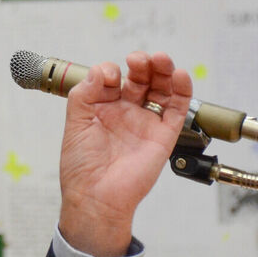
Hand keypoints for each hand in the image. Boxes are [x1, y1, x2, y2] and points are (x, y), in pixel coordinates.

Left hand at [57, 51, 191, 256]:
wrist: (96, 196)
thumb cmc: (81, 166)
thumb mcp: (75, 123)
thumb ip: (85, 94)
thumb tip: (102, 70)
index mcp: (103, 108)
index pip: (112, 78)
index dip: (110, 71)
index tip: (108, 76)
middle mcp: (126, 112)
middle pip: (140, 79)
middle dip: (142, 64)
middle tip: (138, 59)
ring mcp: (146, 122)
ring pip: (161, 89)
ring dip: (163, 71)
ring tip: (161, 59)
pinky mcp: (163, 135)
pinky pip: (177, 110)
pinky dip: (182, 91)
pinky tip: (179, 76)